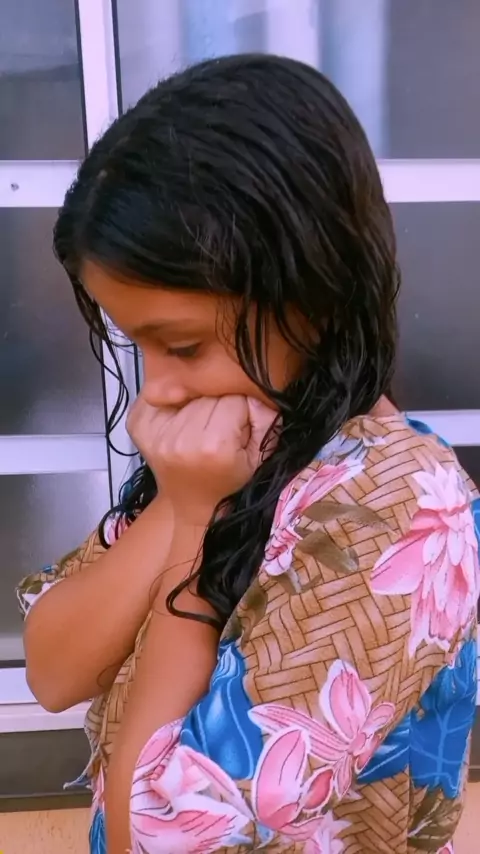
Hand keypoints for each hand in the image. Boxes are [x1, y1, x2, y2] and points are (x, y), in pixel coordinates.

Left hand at [127, 394, 276, 523]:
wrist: (191, 502)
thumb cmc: (229, 479)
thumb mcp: (259, 456)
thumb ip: (266, 420)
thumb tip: (255, 391)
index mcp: (213, 446)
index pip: (235, 399)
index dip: (242, 409)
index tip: (239, 425)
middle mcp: (180, 439)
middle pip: (207, 393)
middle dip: (218, 402)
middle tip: (219, 424)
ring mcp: (154, 433)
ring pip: (186, 389)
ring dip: (195, 400)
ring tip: (199, 422)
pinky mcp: (137, 424)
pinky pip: (158, 391)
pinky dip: (170, 398)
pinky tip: (177, 416)